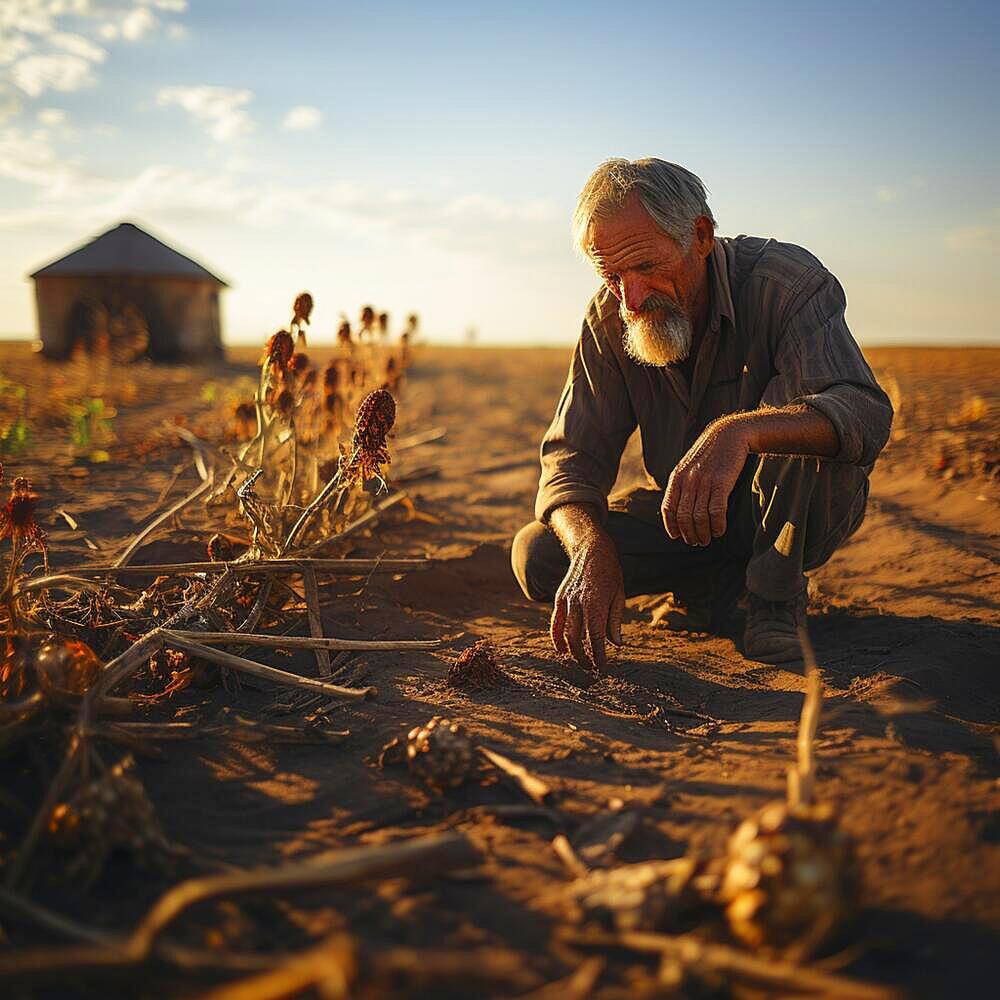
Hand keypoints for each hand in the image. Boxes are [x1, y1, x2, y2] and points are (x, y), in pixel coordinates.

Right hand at [550, 530, 624, 671]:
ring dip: (572, 651)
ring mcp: (567, 601)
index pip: (597, 638)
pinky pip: (555, 623)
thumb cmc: (610, 572)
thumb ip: (615, 621)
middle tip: (592, 667)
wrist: (591, 548)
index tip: (603, 667)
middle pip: (578, 639)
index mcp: (597, 604)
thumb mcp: (619, 595)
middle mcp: (579, 604)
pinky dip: (556, 638)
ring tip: (580, 661)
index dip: (599, 656)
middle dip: (585, 657)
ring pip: (565, 633)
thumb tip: (616, 644)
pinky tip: (561, 650)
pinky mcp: (559, 598)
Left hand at [662, 417, 748, 545]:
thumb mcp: (689, 466)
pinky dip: (717, 525)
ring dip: (703, 533)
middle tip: (696, 542)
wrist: (730, 434)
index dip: (671, 526)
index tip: (678, 537)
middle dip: (689, 534)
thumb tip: (678, 509)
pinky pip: (716, 511)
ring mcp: (704, 481)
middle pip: (683, 517)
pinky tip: (719, 531)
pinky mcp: (721, 482)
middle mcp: (688, 481)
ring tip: (707, 539)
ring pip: (698, 517)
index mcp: (677, 477)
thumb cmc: (710, 453)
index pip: (668, 509)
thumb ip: (683, 484)